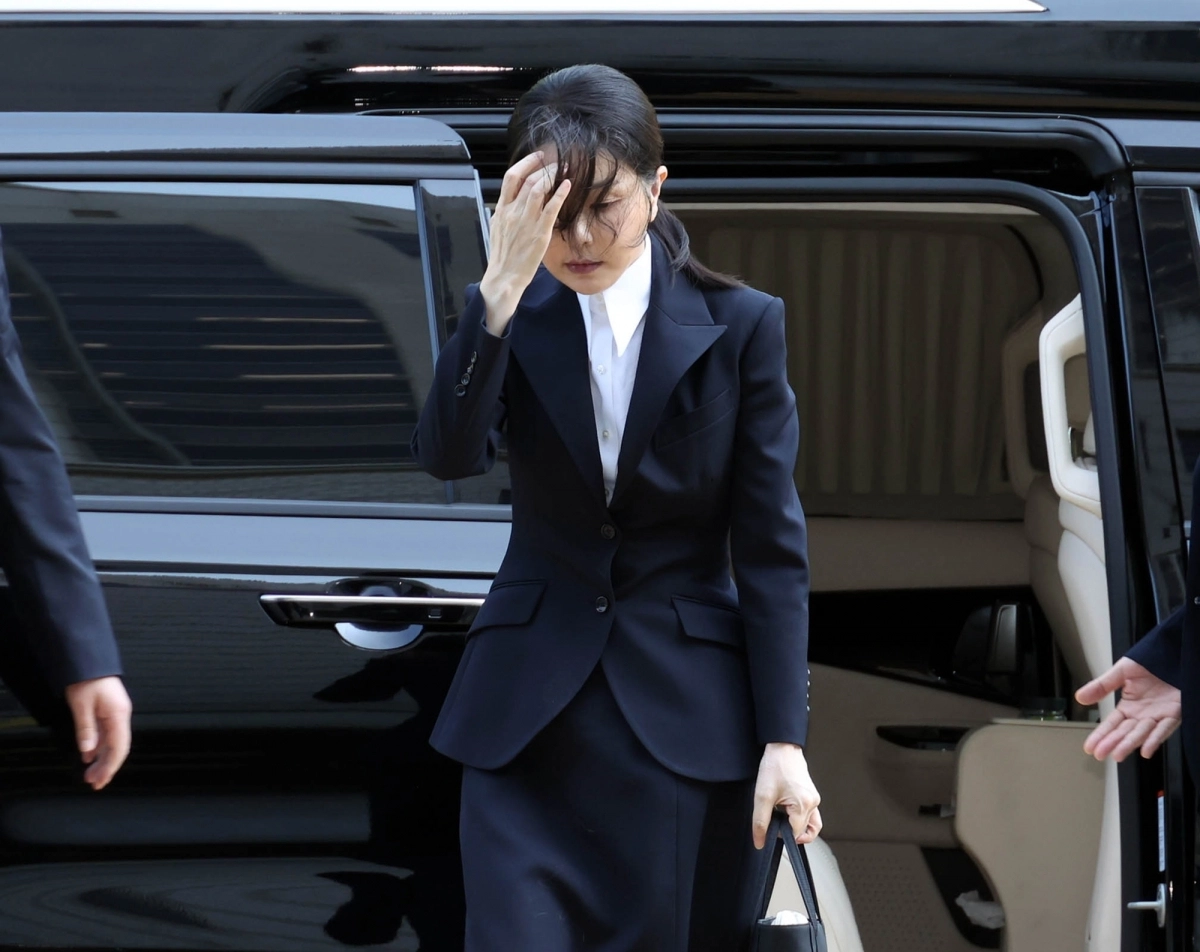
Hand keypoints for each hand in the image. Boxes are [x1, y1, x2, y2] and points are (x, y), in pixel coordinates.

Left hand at [64, 675, 131, 789]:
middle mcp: (120, 715)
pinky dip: (98, 747)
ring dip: (102, 758)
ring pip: (112, 742)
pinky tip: (89, 755)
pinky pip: (106, 734)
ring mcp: (115, 713)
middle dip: (107, 766)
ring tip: (90, 774)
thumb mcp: (81, 704)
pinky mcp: (108, 711)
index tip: (100, 780)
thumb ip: (86, 729)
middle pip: (118, 747)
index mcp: (119, 714)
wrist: (88, 659)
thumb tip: (87, 751)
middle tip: (94, 782)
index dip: (110, 766)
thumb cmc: (87, 678)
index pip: (119, 747)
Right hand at [479, 151, 570, 334]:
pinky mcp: (539, 233)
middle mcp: (513, 212)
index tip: (538, 157)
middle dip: (545, 167)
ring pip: (539, 188)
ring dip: (553, 176)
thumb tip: (511, 202)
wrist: (503, 277)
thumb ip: (505, 213)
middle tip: (558, 162)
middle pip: (529, 179)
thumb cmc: (503, 256)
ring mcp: (526, 221)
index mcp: (501, 209)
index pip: (511, 177)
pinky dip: (560, 193)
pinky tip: (568, 185)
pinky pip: (551, 208)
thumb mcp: (497, 229)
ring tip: (564, 169)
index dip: (526, 162)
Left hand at [752, 742, 821, 848]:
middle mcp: (813, 803)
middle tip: (776, 824)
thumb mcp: (762, 797)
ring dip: (798, 829)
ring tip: (782, 821)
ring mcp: (814, 799)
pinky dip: (800, 819)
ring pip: (811, 825)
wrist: (782, 748)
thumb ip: (760, 822)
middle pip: (805, 831)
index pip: (796, 834)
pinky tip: (786, 812)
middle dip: (790, 832)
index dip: (782, 835)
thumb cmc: (775, 767)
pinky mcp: (811, 796)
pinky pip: (810, 815)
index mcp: (803, 804)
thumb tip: (759, 841)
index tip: (772, 827)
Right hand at [1075, 657, 1180, 761]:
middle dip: (1111, 743)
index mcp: (1129, 705)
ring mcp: (1158, 716)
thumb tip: (1080, 697)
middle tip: (1099, 753)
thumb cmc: (1151, 661)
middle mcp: (1142, 714)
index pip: (1111, 724)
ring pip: (1141, 733)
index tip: (1089, 747)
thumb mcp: (1121, 672)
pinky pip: (1164, 729)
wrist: (1174, 654)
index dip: (1100, 735)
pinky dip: (1155, 739)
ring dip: (1129, 744)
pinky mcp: (1174, 714)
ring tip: (1117, 754)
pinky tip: (1145, 750)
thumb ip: (1101, 686)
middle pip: (1124, 732)